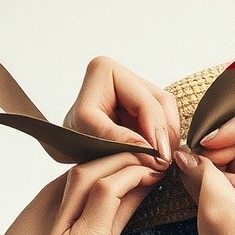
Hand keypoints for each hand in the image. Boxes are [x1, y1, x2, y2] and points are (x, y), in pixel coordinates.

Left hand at [63, 55, 181, 162]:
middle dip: (165, 136)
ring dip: (167, 139)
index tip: (160, 157)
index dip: (156, 130)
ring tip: (162, 163)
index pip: (144, 101)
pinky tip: (158, 157)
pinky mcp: (142, 106)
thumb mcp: (89, 137)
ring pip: (168, 113)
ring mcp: (135, 90)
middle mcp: (123, 76)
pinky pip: (165, 122)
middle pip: (162, 104)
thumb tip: (150, 151)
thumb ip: (119, 139)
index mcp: (106, 71)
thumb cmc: (71, 139)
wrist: (66, 149)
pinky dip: (164, 141)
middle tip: (165, 164)